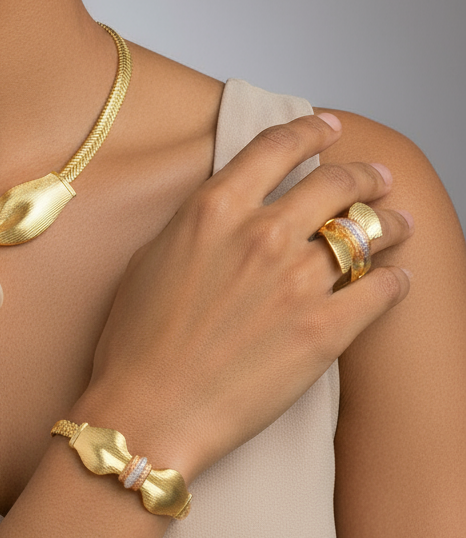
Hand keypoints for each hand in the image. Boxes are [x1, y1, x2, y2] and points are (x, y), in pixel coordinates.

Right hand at [81, 113, 412, 479]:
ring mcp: (297, 281)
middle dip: (364, 174)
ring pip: (368, 232)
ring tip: (400, 224)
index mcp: (213, 210)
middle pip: (335, 181)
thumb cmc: (136, 341)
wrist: (149, 409)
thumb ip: (196, 225)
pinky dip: (395, 280)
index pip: (277, 147)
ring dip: (390, 223)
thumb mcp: (150, 259)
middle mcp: (260, 234)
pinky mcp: (325, 330)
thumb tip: (228, 213)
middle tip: (377, 179)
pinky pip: (383, 289)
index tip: (328, 128)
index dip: (311, 130)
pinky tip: (395, 279)